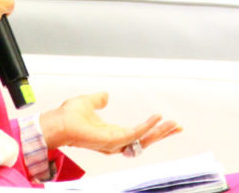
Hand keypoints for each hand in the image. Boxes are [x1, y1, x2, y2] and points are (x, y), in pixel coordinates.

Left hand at [39, 92, 181, 153]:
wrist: (58, 121)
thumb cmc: (69, 116)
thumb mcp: (89, 102)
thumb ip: (99, 100)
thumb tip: (105, 95)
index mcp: (113, 133)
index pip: (138, 134)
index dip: (153, 129)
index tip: (167, 121)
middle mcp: (116, 141)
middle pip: (145, 140)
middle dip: (163, 134)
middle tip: (179, 126)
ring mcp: (115, 143)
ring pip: (144, 140)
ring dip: (160, 132)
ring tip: (174, 124)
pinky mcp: (113, 141)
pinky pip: (135, 135)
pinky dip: (147, 126)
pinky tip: (158, 118)